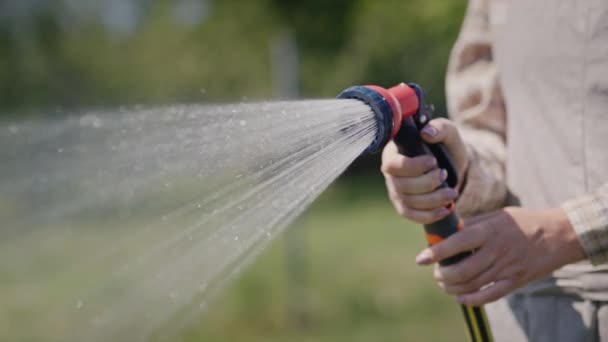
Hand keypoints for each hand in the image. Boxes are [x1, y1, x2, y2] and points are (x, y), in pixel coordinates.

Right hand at [381, 118, 468, 223]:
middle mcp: (391, 174)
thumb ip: (440, 127)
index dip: (411, 166)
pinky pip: (411, 215)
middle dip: (426, 183)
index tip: (432, 161)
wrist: (452, 167)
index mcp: (394, 153)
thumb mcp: (448, 133)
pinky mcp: (404, 206)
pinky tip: (445, 209)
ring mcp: (396, 192)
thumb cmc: (445, 146)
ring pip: (408, 202)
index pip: (392, 165)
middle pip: (401, 186)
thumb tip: (427, 133)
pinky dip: (429, 215)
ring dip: (433, 200)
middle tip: (444, 174)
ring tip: (451, 193)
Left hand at [415, 207, 585, 305]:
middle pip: (462, 270)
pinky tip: (461, 298)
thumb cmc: (525, 221)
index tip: (421, 259)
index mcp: (490, 231)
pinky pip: (490, 295)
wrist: (561, 234)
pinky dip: (472, 300)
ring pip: (473, 285)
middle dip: (443, 275)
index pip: (457, 243)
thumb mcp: (498, 215)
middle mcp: (497, 250)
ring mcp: (507, 268)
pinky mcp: (516, 281)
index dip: (437, 252)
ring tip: (444, 283)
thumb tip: (448, 231)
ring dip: (453, 287)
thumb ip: (473, 224)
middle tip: (436, 273)